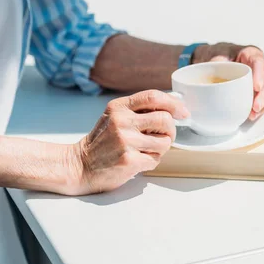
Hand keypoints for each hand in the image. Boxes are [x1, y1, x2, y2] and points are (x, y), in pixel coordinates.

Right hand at [69, 90, 188, 194]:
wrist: (79, 166)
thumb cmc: (102, 142)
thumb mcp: (114, 117)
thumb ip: (138, 111)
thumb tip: (173, 107)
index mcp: (119, 107)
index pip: (153, 97)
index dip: (174, 104)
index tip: (183, 112)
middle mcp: (121, 121)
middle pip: (165, 120)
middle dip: (171, 131)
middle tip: (164, 138)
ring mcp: (125, 141)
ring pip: (164, 142)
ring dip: (160, 149)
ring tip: (145, 151)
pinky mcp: (128, 160)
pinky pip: (155, 160)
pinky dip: (150, 162)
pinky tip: (136, 161)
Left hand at [193, 43, 263, 119]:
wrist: (216, 60)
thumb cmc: (218, 55)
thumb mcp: (215, 56)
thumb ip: (216, 64)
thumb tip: (213, 75)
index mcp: (251, 55)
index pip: (259, 63)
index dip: (260, 76)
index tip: (256, 87)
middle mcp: (260, 68)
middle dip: (263, 96)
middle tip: (255, 107)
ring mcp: (261, 81)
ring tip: (253, 115)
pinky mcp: (258, 93)